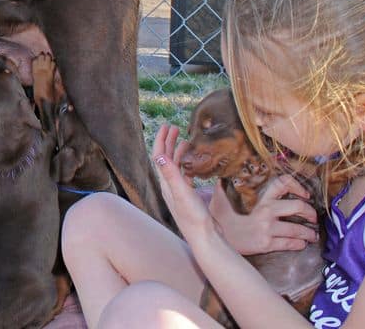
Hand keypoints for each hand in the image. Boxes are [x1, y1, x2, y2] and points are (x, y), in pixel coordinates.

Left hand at [152, 124, 216, 241]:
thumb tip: (159, 154)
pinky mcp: (188, 197)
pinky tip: (192, 164)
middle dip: (168, 142)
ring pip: (175, 167)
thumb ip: (171, 174)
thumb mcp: (182, 193)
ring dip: (177, 152)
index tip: (168, 125)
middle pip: (165, 158)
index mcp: (166, 183)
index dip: (162, 139)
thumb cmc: (193, 217)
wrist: (205, 238)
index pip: (159, 155)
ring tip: (184, 141)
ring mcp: (178, 192)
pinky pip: (184, 176)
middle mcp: (169, 186)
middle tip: (175, 127)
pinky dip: (186, 166)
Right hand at [209, 175, 318, 253]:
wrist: (216, 240)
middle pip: (297, 206)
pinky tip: (301, 244)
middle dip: (310, 212)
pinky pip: (290, 244)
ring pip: (297, 229)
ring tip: (312, 235)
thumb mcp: (221, 198)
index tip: (305, 194)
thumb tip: (222, 176)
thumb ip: (224, 186)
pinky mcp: (267, 244)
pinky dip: (299, 244)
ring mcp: (267, 229)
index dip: (297, 186)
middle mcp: (265, 212)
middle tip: (313, 217)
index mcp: (258, 198)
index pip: (282, 184)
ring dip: (309, 233)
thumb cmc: (220, 218)